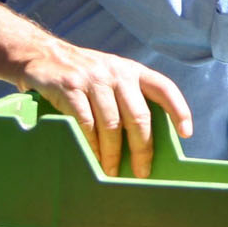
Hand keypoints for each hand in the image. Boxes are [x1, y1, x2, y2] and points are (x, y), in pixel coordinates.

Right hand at [22, 44, 193, 178]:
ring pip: (112, 124)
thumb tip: (143, 145)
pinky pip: (85, 123)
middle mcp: (117, 73)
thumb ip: (127, 100)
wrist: (41, 54)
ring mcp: (93, 79)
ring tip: (111, 173)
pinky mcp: (69, 87)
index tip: (186, 133)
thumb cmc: (83, 77)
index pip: (164, 88)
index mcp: (132, 71)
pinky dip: (91, 145)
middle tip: (141, 173)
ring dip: (113, 154)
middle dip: (142, 149)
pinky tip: (92, 159)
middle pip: (139, 116)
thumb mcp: (110, 78)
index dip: (179, 110)